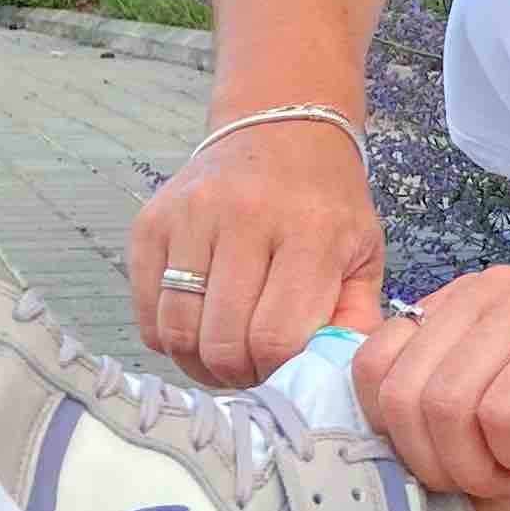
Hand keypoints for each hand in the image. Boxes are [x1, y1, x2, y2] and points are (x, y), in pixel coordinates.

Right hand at [127, 124, 383, 388]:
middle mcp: (245, 217)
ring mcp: (191, 216)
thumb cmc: (326, 203)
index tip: (282, 370)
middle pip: (222, 341)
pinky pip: (145, 310)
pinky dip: (166, 334)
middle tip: (251, 368)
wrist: (280, 130)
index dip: (276, 372)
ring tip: (222, 354)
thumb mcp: (364, 253)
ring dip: (197, 361)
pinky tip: (196, 324)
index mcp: (310, 231)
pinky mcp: (151, 221)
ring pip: (177, 330)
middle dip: (237, 374)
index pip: (276, 337)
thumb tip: (333, 381)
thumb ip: (356, 320)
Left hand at [350, 274, 509, 501]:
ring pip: (444, 406)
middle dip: (442, 465)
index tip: (464, 462)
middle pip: (400, 397)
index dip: (403, 439)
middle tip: (498, 479)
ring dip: (482, 465)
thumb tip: (382, 449)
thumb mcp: (504, 422)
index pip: (371, 371)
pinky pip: (501, 412)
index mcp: (460, 307)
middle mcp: (485, 293)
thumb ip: (443, 416)